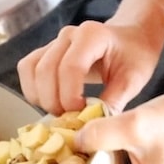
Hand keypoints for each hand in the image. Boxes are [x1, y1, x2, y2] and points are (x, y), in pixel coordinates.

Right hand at [17, 20, 163, 115]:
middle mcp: (68, 35)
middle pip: (45, 70)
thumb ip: (113, 102)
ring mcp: (54, 42)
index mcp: (92, 35)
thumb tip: (93, 127)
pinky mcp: (46, 51)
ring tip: (60, 112)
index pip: (70, 67)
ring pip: (31, 69)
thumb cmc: (135, 55)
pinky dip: (32, 90)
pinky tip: (50, 102)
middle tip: (69, 119)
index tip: (79, 114)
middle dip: (53, 101)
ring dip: (40, 97)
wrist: (132, 38)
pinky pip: (27, 69)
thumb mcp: (133, 80)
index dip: (69, 96)